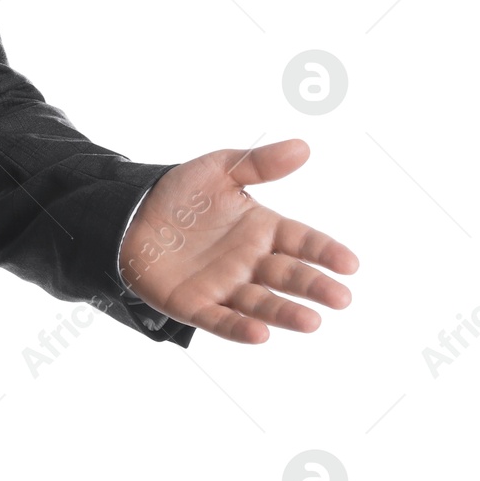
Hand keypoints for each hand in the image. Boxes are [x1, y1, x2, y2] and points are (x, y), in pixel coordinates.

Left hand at [118, 138, 358, 343]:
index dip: (324, 251)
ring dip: (285, 313)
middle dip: (314, 286)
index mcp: (262, 229)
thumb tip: (303, 147)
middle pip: (288, 276)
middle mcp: (250, 262)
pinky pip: (220, 319)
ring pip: (261, 302)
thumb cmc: (180, 192)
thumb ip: (259, 163)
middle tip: (341, 298)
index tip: (349, 263)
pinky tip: (260, 334)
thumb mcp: (219, 169)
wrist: (130, 211)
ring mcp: (225, 286)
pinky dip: (239, 328)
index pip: (301, 241)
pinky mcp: (195, 304)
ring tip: (312, 321)